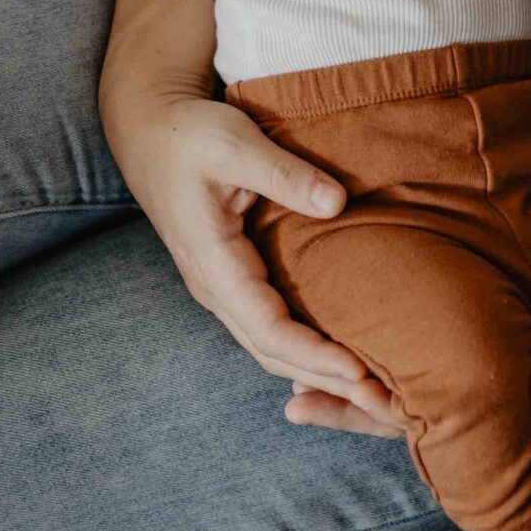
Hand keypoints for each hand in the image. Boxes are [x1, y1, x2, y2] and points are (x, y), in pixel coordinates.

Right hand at [114, 92, 381, 412]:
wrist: (148, 130)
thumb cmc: (189, 134)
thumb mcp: (234, 144)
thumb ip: (284, 174)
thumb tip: (336, 202)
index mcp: (214, 263)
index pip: (267, 328)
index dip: (314, 355)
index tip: (360, 371)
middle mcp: (216, 287)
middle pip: (272, 352)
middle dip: (326, 381)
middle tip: (382, 400)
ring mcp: (223, 287)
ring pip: (271, 346)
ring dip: (318, 373)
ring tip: (371, 390)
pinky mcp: (234, 278)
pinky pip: (271, 327)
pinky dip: (306, 351)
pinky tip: (342, 360)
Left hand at [285, 307, 530, 432]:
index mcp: (489, 405)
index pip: (427, 419)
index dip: (387, 413)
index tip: (360, 401)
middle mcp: (464, 396)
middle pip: (391, 411)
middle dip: (343, 408)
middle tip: (293, 405)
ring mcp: (456, 376)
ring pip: (387, 387)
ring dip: (342, 387)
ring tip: (291, 394)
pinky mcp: (455, 344)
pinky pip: (400, 354)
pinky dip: (362, 353)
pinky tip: (322, 335)